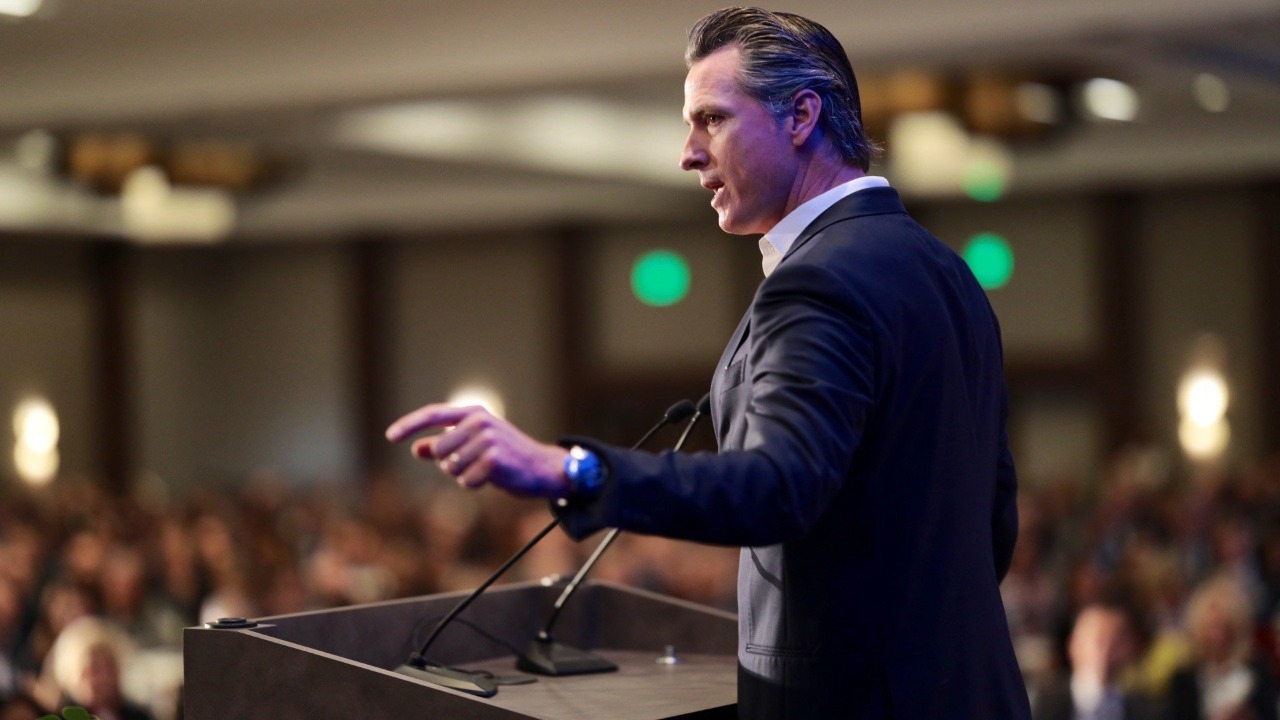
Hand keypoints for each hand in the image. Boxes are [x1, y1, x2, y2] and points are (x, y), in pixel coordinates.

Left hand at [385, 404, 569, 497]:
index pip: (434, 414)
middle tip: (473, 465)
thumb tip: (417, 449)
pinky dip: (475, 485)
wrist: (542, 468)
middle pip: (440, 450)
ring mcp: (488, 438)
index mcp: (474, 413)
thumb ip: (446, 446)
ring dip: (464, 476)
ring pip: (451, 467)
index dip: (410, 425)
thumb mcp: (475, 445)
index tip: (390, 436)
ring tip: (485, 471)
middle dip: (450, 464)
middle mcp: (480, 421)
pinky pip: (466, 480)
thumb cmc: (506, 456)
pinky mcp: (494, 459)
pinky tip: (493, 479)